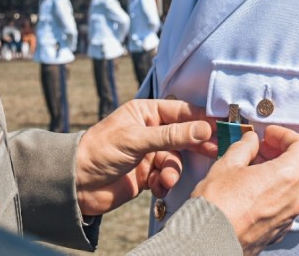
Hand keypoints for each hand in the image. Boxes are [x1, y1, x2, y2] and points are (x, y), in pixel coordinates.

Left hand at [76, 99, 215, 214]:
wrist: (76, 185)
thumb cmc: (101, 150)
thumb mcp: (137, 139)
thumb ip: (172, 135)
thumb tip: (204, 128)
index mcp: (147, 112)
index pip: (181, 111)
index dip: (202, 118)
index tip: (223, 125)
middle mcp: (151, 130)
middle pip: (184, 134)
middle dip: (196, 144)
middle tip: (215, 151)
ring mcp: (150, 153)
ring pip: (176, 159)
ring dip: (173, 170)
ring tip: (166, 179)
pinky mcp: (147, 174)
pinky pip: (166, 176)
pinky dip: (164, 183)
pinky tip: (156, 188)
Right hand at [192, 125, 298, 255]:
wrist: (207, 243)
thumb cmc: (217, 205)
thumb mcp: (227, 164)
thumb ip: (245, 146)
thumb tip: (252, 140)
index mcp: (286, 177)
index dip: (288, 135)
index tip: (269, 135)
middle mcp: (294, 199)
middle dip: (289, 152)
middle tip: (266, 147)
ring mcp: (288, 217)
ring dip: (284, 171)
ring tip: (256, 166)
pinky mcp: (279, 231)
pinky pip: (288, 204)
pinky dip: (279, 190)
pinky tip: (254, 187)